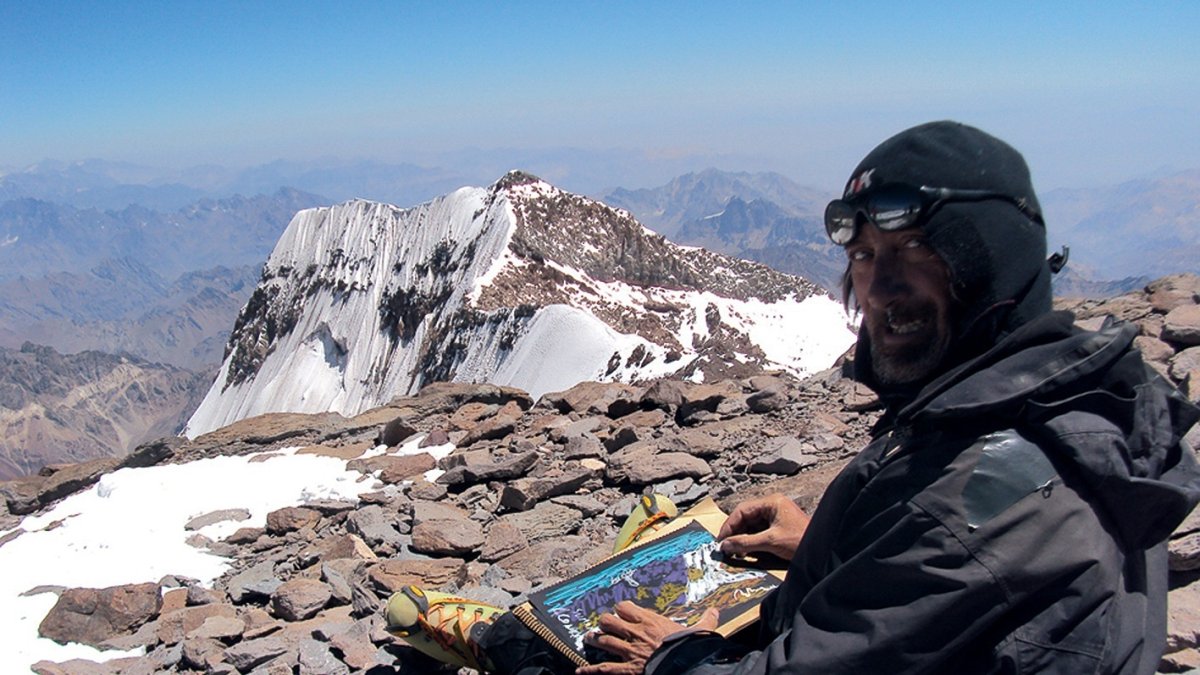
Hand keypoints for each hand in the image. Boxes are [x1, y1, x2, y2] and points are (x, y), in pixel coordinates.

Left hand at [576, 601, 718, 674]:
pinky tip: (580, 671)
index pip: (625, 608)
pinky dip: (590, 670)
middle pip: (609, 621)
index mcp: (650, 621)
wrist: (685, 665)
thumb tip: (716, 611)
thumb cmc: (690, 647)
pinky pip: (603, 669)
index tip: (622, 612)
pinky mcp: (626, 669)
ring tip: (589, 639)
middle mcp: (635, 633)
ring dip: (594, 640)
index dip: (622, 610)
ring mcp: (628, 652)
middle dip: (605, 623)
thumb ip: (706, 621)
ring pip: (603, 641)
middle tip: (604, 626)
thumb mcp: (701, 631)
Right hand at [717, 494, 809, 560]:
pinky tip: (746, 550)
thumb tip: (725, 545)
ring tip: (734, 550)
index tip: (721, 539)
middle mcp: (773, 505)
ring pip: (752, 525)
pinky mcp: (779, 527)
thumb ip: (745, 543)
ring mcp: (777, 516)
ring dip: (743, 538)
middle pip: (746, 517)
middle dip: (736, 532)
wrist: (823, 551)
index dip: (729, 525)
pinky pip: (760, 531)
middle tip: (725, 546)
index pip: (743, 510)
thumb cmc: (800, 541)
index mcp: (772, 502)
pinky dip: (752, 541)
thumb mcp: (770, 542)